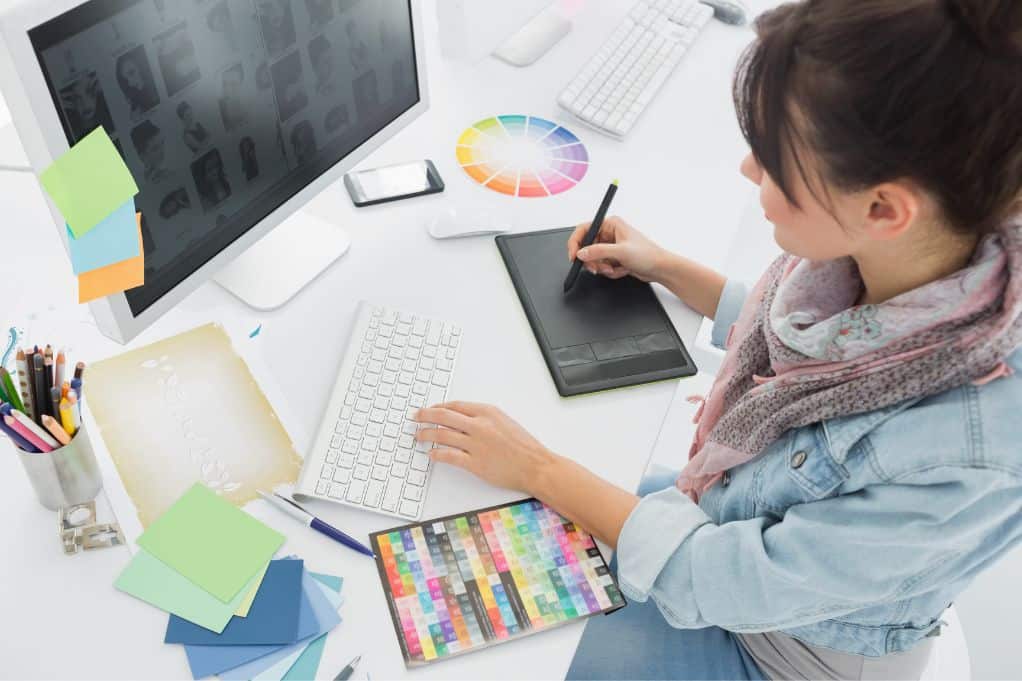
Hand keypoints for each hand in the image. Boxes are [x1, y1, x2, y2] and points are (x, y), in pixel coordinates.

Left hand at [414, 402, 556, 494]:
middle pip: (443, 416)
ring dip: (426, 434)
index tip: (430, 410)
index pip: (455, 406)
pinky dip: (437, 454)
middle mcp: (480, 426)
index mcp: (487, 412)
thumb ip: (484, 418)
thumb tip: (463, 419)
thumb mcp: (505, 421)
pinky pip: (449, 456)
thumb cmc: (524, 445)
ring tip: (418, 436)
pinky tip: (431, 454)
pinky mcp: (475, 463)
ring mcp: (476, 445)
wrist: (535, 465)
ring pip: (442, 435)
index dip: (438, 407)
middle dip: (425, 416)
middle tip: (415, 417)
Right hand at [566, 215, 665, 281]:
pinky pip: (601, 266)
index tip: (574, 256)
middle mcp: (609, 233)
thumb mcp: (621, 251)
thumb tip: (582, 252)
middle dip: (593, 260)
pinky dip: (609, 270)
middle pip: (586, 247)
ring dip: (602, 267)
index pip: (584, 229)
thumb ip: (598, 251)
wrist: (659, 268)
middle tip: (598, 267)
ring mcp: (610, 246)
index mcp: (610, 224)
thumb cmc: (648, 254)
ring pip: (593, 259)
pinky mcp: (613, 257)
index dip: (576, 243)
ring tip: (614, 268)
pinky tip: (621, 269)